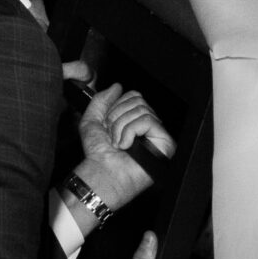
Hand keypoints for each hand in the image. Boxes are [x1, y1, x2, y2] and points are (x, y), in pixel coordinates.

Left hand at [77, 82, 175, 213]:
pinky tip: (126, 145)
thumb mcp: (92, 120)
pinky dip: (131, 131)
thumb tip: (117, 86)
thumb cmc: (98, 154)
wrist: (102, 172)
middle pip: (138, 100)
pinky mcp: (165, 143)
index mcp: (134, 120)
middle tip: (112, 135)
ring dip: (121, 126)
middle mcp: (148, 126)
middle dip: (117, 117)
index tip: (107, 123)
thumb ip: (101, 100)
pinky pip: (148, 121)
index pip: (133, 96)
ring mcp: (157, 135)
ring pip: (141, 110)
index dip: (116, 106)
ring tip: (118, 143)